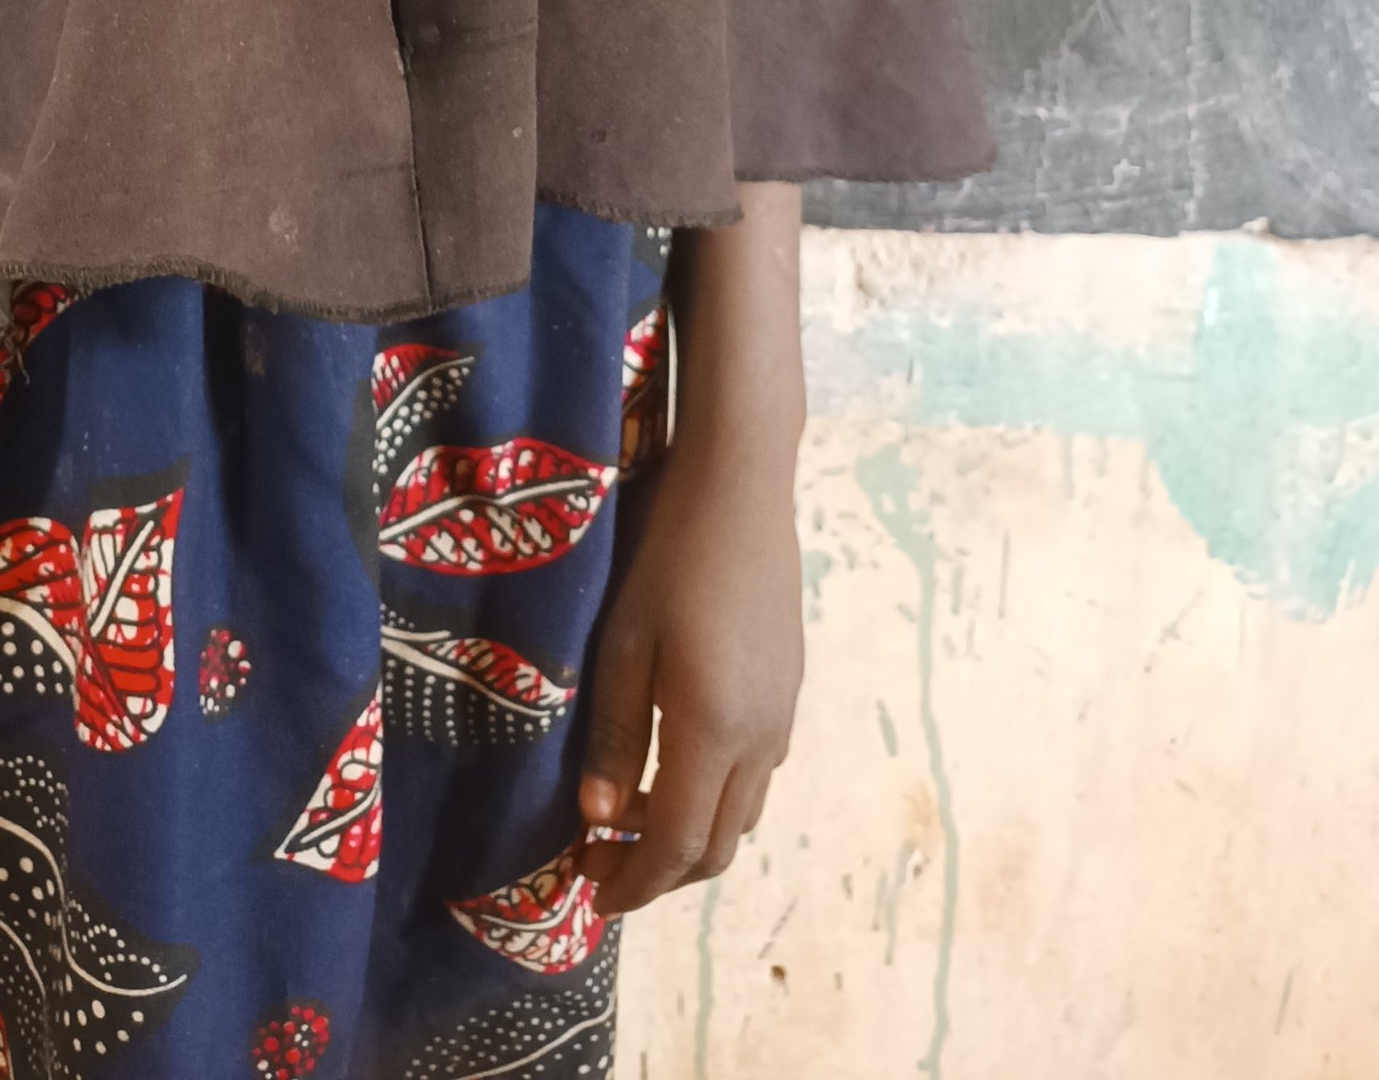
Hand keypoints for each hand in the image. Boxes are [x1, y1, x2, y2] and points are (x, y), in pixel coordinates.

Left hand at [573, 428, 804, 913]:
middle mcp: (760, 739)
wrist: (740, 484)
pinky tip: (675, 763)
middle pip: (715, 846)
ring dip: (689, 836)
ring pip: (740, 813)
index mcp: (713, 733)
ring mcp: (782, 713)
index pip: (674, 846)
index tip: (589, 894)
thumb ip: (613, 738)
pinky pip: (756, 772)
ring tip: (630, 819)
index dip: (632, 883)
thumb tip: (599, 822)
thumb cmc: (666, 554)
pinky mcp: (788, 686)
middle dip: (658, 872)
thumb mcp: (621, 645)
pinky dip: (715, 796)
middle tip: (599, 864)